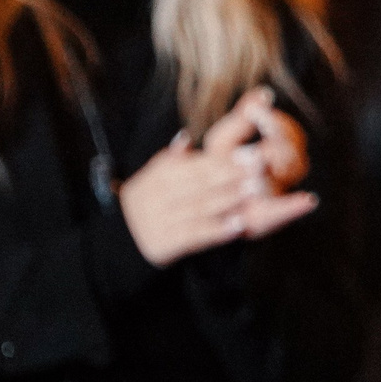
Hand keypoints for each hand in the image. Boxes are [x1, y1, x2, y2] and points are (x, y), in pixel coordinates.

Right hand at [118, 89, 316, 265]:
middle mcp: (159, 196)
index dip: (224, 160)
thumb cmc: (147, 200)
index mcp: (160, 175)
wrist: (120, 239)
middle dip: (232, 175)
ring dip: (229, 200)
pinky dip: (217, 230)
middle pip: (201, 184)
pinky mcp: (165, 243)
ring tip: (255, 192)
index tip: (250, 154)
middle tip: (260, 169)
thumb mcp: (154, 175)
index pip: (197, 165)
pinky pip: (194, 235)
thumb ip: (173, 158)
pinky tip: (238, 226)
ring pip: (201, 208)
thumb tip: (186, 137)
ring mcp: (161, 220)